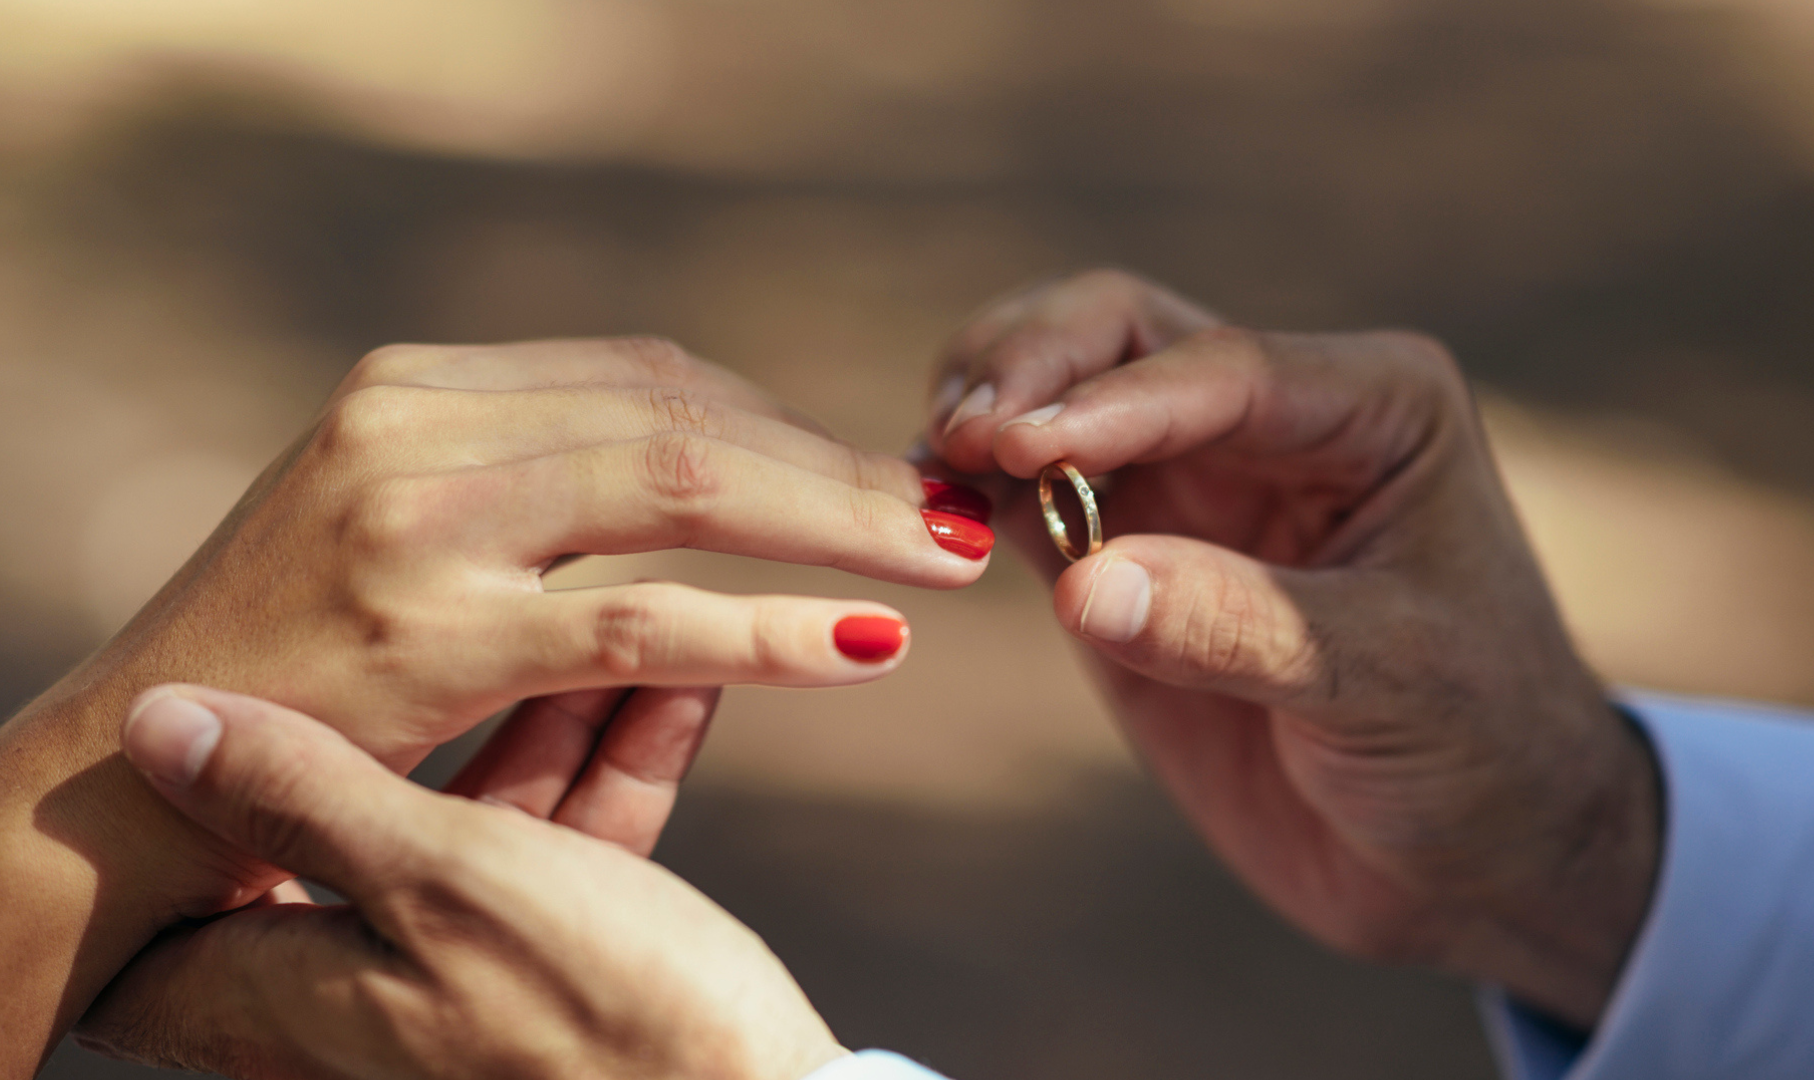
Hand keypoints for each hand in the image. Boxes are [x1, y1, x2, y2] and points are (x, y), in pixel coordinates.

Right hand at [1, 336, 991, 1070]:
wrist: (128, 777)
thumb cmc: (285, 666)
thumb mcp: (398, 532)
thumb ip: (529, 484)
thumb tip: (702, 467)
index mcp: (420, 388)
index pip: (650, 375)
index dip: (785, 424)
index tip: (881, 471)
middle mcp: (417, 424)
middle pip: (686, 414)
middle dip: (838, 467)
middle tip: (959, 510)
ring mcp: (416, 520)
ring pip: (678, 489)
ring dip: (835, 524)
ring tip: (948, 558)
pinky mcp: (423, 632)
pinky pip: (636, 620)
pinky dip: (766, 627)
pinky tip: (863, 645)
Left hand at [77, 683, 844, 1079]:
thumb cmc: (595, 1023)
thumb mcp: (444, 885)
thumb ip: (306, 798)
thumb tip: (155, 722)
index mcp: (282, 989)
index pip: (186, 878)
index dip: (189, 780)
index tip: (230, 671)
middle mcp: (353, 996)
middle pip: (362, 808)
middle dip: (444, 691)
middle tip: (489, 590)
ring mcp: (463, 990)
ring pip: (485, 814)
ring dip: (558, 712)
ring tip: (628, 609)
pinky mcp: (560, 979)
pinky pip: (567, 851)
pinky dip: (614, 768)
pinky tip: (677, 683)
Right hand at [928, 271, 1659, 1026]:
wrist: (1475, 857)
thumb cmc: (1479, 751)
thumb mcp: (1387, 683)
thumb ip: (1237, 628)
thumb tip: (1085, 585)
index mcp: (1372, 407)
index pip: (1219, 369)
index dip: (1110, 401)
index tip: (1016, 444)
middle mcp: (1273, 419)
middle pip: (1120, 333)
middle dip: (1031, 366)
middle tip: (963, 434)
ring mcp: (1193, 483)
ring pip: (1060, 394)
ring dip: (986, 412)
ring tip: (930, 466)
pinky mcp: (1127, 557)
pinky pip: (1030, 498)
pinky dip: (971, 495)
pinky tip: (925, 514)